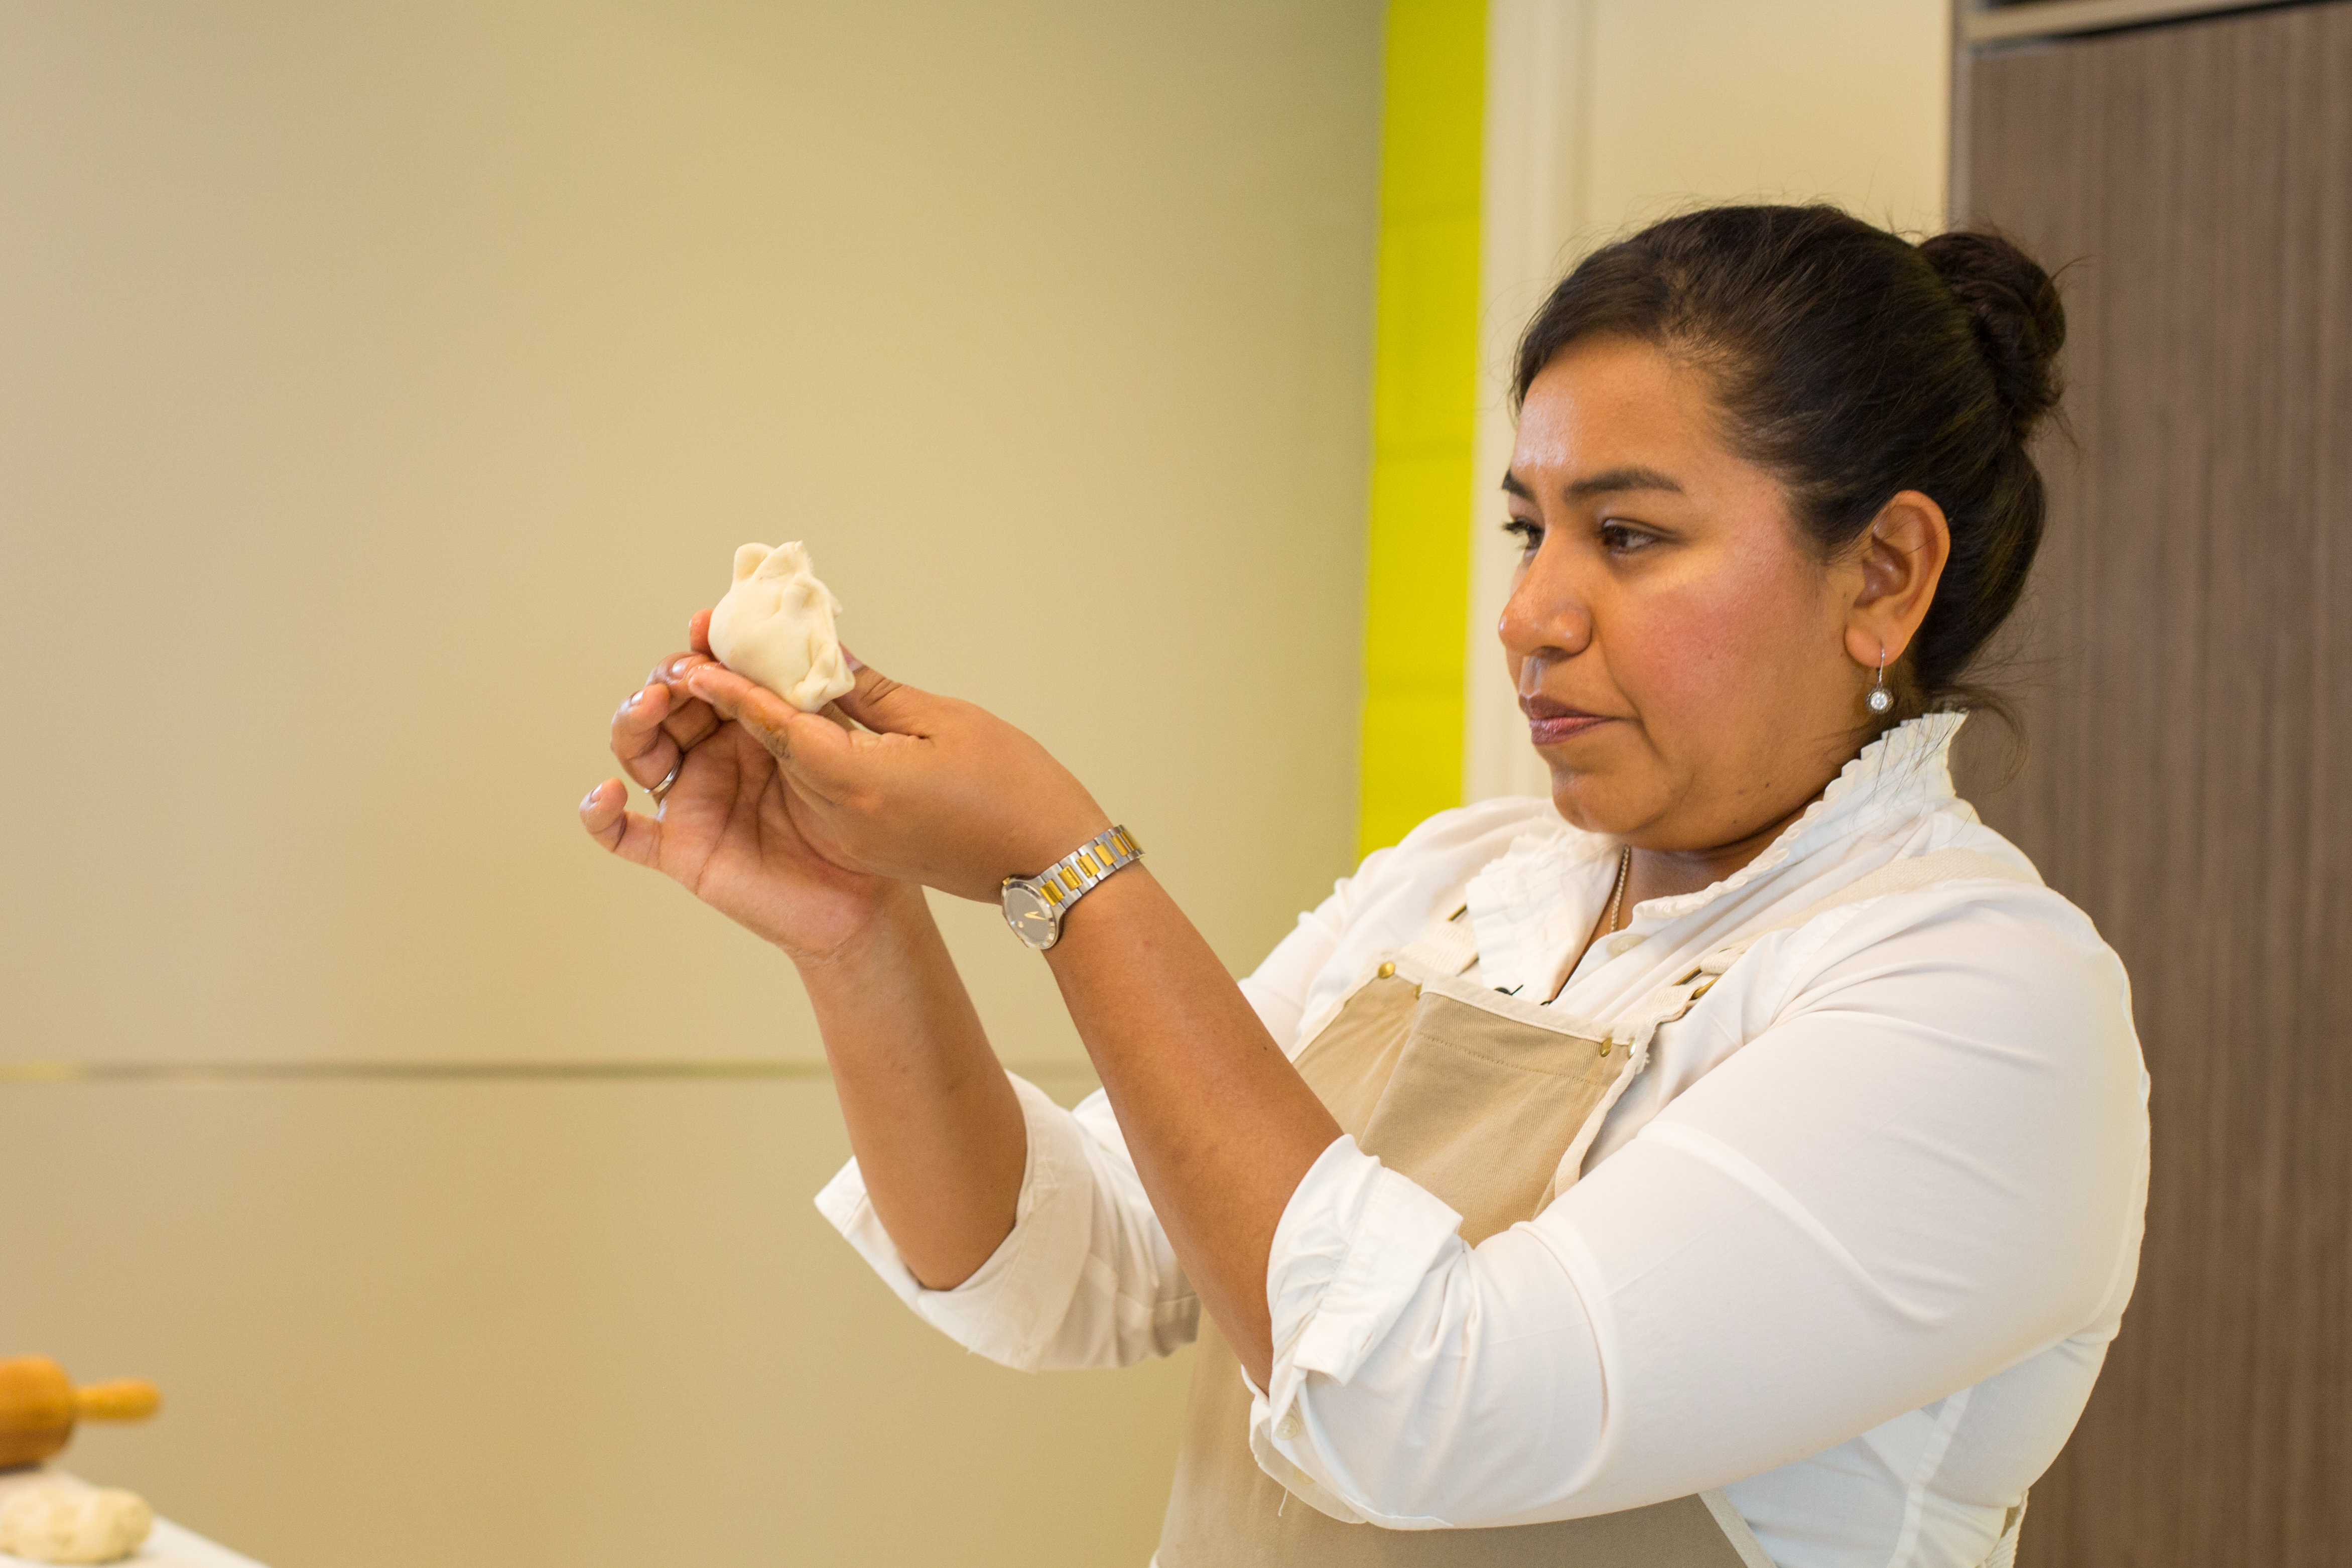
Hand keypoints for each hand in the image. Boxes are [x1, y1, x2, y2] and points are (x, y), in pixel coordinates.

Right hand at [578, 611, 903, 961]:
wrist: (864, 896)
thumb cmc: (855, 817)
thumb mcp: (838, 744)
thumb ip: (815, 696)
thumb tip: (811, 633)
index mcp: (746, 722)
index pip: (708, 674)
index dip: (702, 649)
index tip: (707, 626)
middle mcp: (710, 754)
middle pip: (663, 704)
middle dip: (666, 679)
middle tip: (684, 672)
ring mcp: (691, 800)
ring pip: (638, 751)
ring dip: (633, 721)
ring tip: (651, 705)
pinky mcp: (681, 849)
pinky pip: (625, 835)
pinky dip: (601, 815)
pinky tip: (607, 793)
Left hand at [682, 656, 1110, 902]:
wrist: (1050, 866)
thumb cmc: (1013, 789)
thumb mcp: (944, 722)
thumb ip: (873, 691)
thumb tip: (825, 656)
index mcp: (854, 782)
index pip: (774, 725)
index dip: (732, 689)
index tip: (697, 658)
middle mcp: (840, 815)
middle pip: (775, 748)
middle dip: (743, 703)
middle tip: (723, 651)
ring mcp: (853, 835)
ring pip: (795, 770)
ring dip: (774, 727)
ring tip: (759, 675)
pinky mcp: (869, 845)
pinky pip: (823, 791)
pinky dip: (809, 755)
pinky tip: (814, 723)